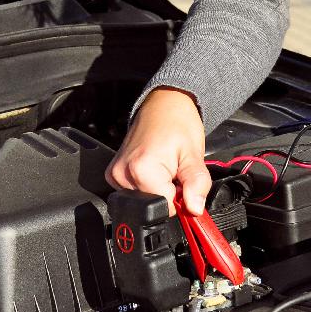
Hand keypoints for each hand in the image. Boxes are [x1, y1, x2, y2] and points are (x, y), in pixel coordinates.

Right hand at [105, 87, 210, 215]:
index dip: (181, 197)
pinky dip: (147, 183)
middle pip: (153, 205)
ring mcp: (115, 174)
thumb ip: (197, 184)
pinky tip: (153, 165)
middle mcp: (123, 174)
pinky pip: (134, 191)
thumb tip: (195, 209)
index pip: (168, 208)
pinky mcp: (113, 174)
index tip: (183, 177)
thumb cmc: (178, 122)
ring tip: (164, 164)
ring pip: (144, 200)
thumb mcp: (194, 153)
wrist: (164, 102)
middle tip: (174, 168)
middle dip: (169, 193)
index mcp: (142, 170)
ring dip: (158, 188)